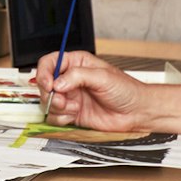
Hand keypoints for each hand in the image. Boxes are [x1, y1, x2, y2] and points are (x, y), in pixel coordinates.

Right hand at [34, 51, 150, 131]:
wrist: (136, 112)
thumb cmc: (126, 90)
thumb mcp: (103, 76)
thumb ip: (78, 76)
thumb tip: (58, 82)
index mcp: (77, 64)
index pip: (50, 63)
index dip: (44, 72)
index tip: (48, 84)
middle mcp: (71, 80)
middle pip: (45, 84)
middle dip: (51, 93)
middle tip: (62, 99)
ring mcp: (70, 97)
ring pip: (48, 102)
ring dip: (57, 107)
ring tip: (73, 107)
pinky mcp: (71, 113)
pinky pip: (54, 117)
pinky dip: (61, 118)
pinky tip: (74, 115)